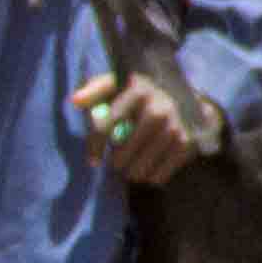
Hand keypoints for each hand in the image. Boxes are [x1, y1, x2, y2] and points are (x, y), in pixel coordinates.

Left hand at [78, 69, 202, 187]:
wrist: (185, 97)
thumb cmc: (139, 94)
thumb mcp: (118, 85)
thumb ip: (95, 91)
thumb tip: (75, 101)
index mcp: (137, 91)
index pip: (106, 125)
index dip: (94, 146)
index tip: (92, 161)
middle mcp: (158, 109)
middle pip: (122, 154)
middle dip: (115, 162)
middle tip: (117, 162)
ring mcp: (174, 127)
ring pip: (139, 169)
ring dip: (131, 172)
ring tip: (131, 167)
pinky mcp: (186, 144)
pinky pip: (158, 175)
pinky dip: (150, 177)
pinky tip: (149, 168)